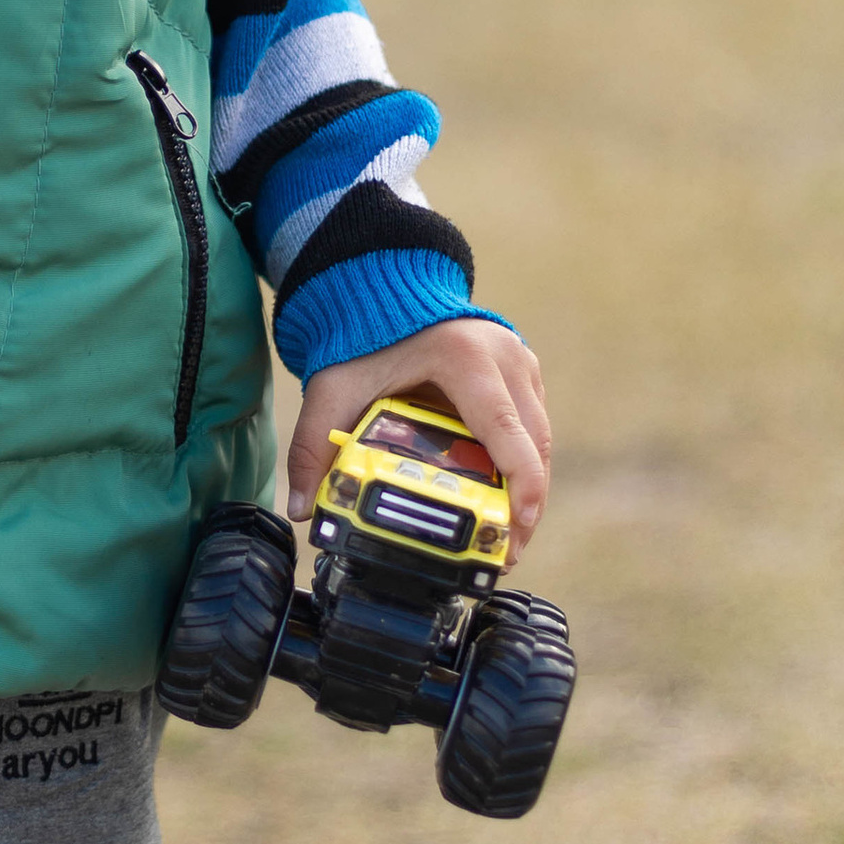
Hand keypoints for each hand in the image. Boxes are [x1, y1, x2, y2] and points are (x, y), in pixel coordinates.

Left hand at [286, 320, 550, 548]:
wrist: (383, 289)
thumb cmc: (362, 339)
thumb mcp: (332, 390)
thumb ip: (313, 446)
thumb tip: (302, 509)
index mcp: (465, 358)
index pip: (506, 429)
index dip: (520, 485)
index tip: (515, 530)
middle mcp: (505, 357)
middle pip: (534, 443)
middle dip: (526, 505)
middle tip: (504, 554)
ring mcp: (521, 363)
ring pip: (540, 438)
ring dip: (529, 489)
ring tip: (505, 539)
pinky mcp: (523, 371)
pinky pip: (532, 427)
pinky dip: (524, 465)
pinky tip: (503, 501)